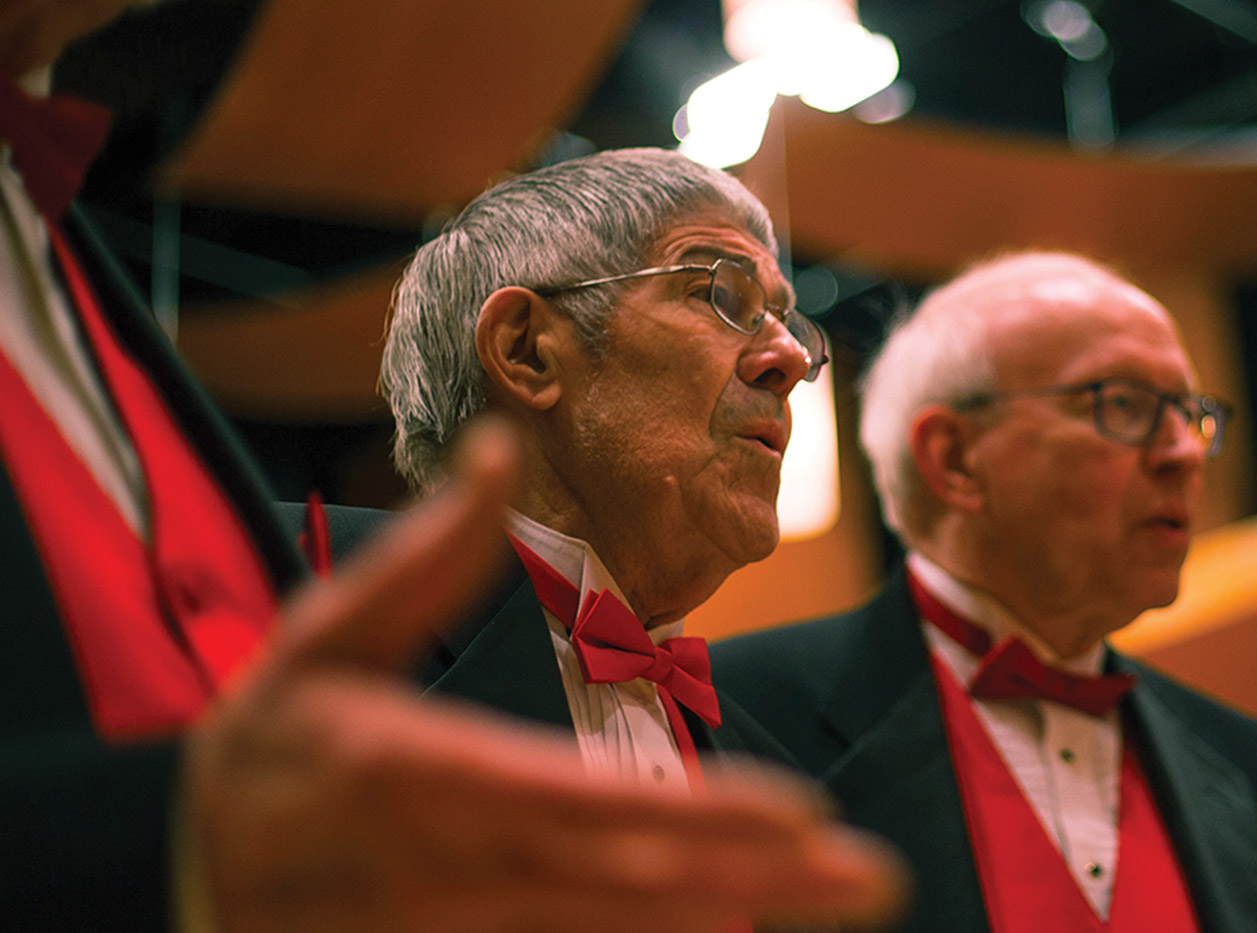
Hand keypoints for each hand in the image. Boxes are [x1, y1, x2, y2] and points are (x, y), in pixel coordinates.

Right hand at [183, 419, 906, 932]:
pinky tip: (734, 926)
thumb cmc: (268, 753)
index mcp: (429, 773)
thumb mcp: (319, 640)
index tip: (801, 813)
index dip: (698, 818)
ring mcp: (466, 926)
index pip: (586, 801)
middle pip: (632, 882)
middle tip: (871, 877)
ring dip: (733, 914)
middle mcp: (464, 865)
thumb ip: (421, 560)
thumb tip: (499, 448)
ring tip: (834, 897)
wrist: (194, 879)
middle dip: (760, 877)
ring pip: (620, 931)